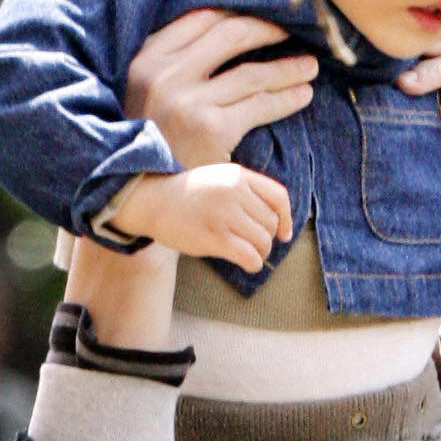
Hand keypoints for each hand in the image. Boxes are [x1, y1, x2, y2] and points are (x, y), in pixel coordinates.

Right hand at [110, 162, 292, 270]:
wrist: (153, 201)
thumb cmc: (189, 194)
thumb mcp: (219, 178)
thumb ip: (245, 191)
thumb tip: (276, 220)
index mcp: (238, 176)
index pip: (279, 197)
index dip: (287, 218)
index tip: (284, 234)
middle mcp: (234, 192)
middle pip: (270, 223)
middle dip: (267, 239)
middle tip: (254, 246)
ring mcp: (225, 215)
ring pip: (262, 241)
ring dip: (260, 253)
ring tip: (249, 254)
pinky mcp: (215, 237)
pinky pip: (249, 256)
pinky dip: (253, 264)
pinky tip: (248, 264)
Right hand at [123, 7, 317, 169]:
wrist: (138, 192)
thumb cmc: (148, 137)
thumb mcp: (143, 89)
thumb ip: (171, 59)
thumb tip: (223, 24)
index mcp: (145, 58)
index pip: (201, 18)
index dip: (236, 12)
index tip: (261, 15)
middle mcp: (164, 75)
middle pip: (230, 35)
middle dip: (267, 30)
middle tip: (290, 32)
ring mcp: (188, 102)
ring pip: (252, 73)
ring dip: (287, 68)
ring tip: (309, 66)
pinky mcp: (211, 129)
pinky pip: (260, 105)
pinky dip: (287, 98)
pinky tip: (303, 94)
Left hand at [399, 45, 440, 242]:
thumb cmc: (423, 182)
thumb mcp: (400, 135)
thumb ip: (390, 102)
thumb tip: (354, 71)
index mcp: (440, 82)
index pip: (434, 41)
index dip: (414, 37)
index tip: (380, 51)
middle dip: (421, 53)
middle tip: (393, 79)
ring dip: (438, 70)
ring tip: (408, 89)